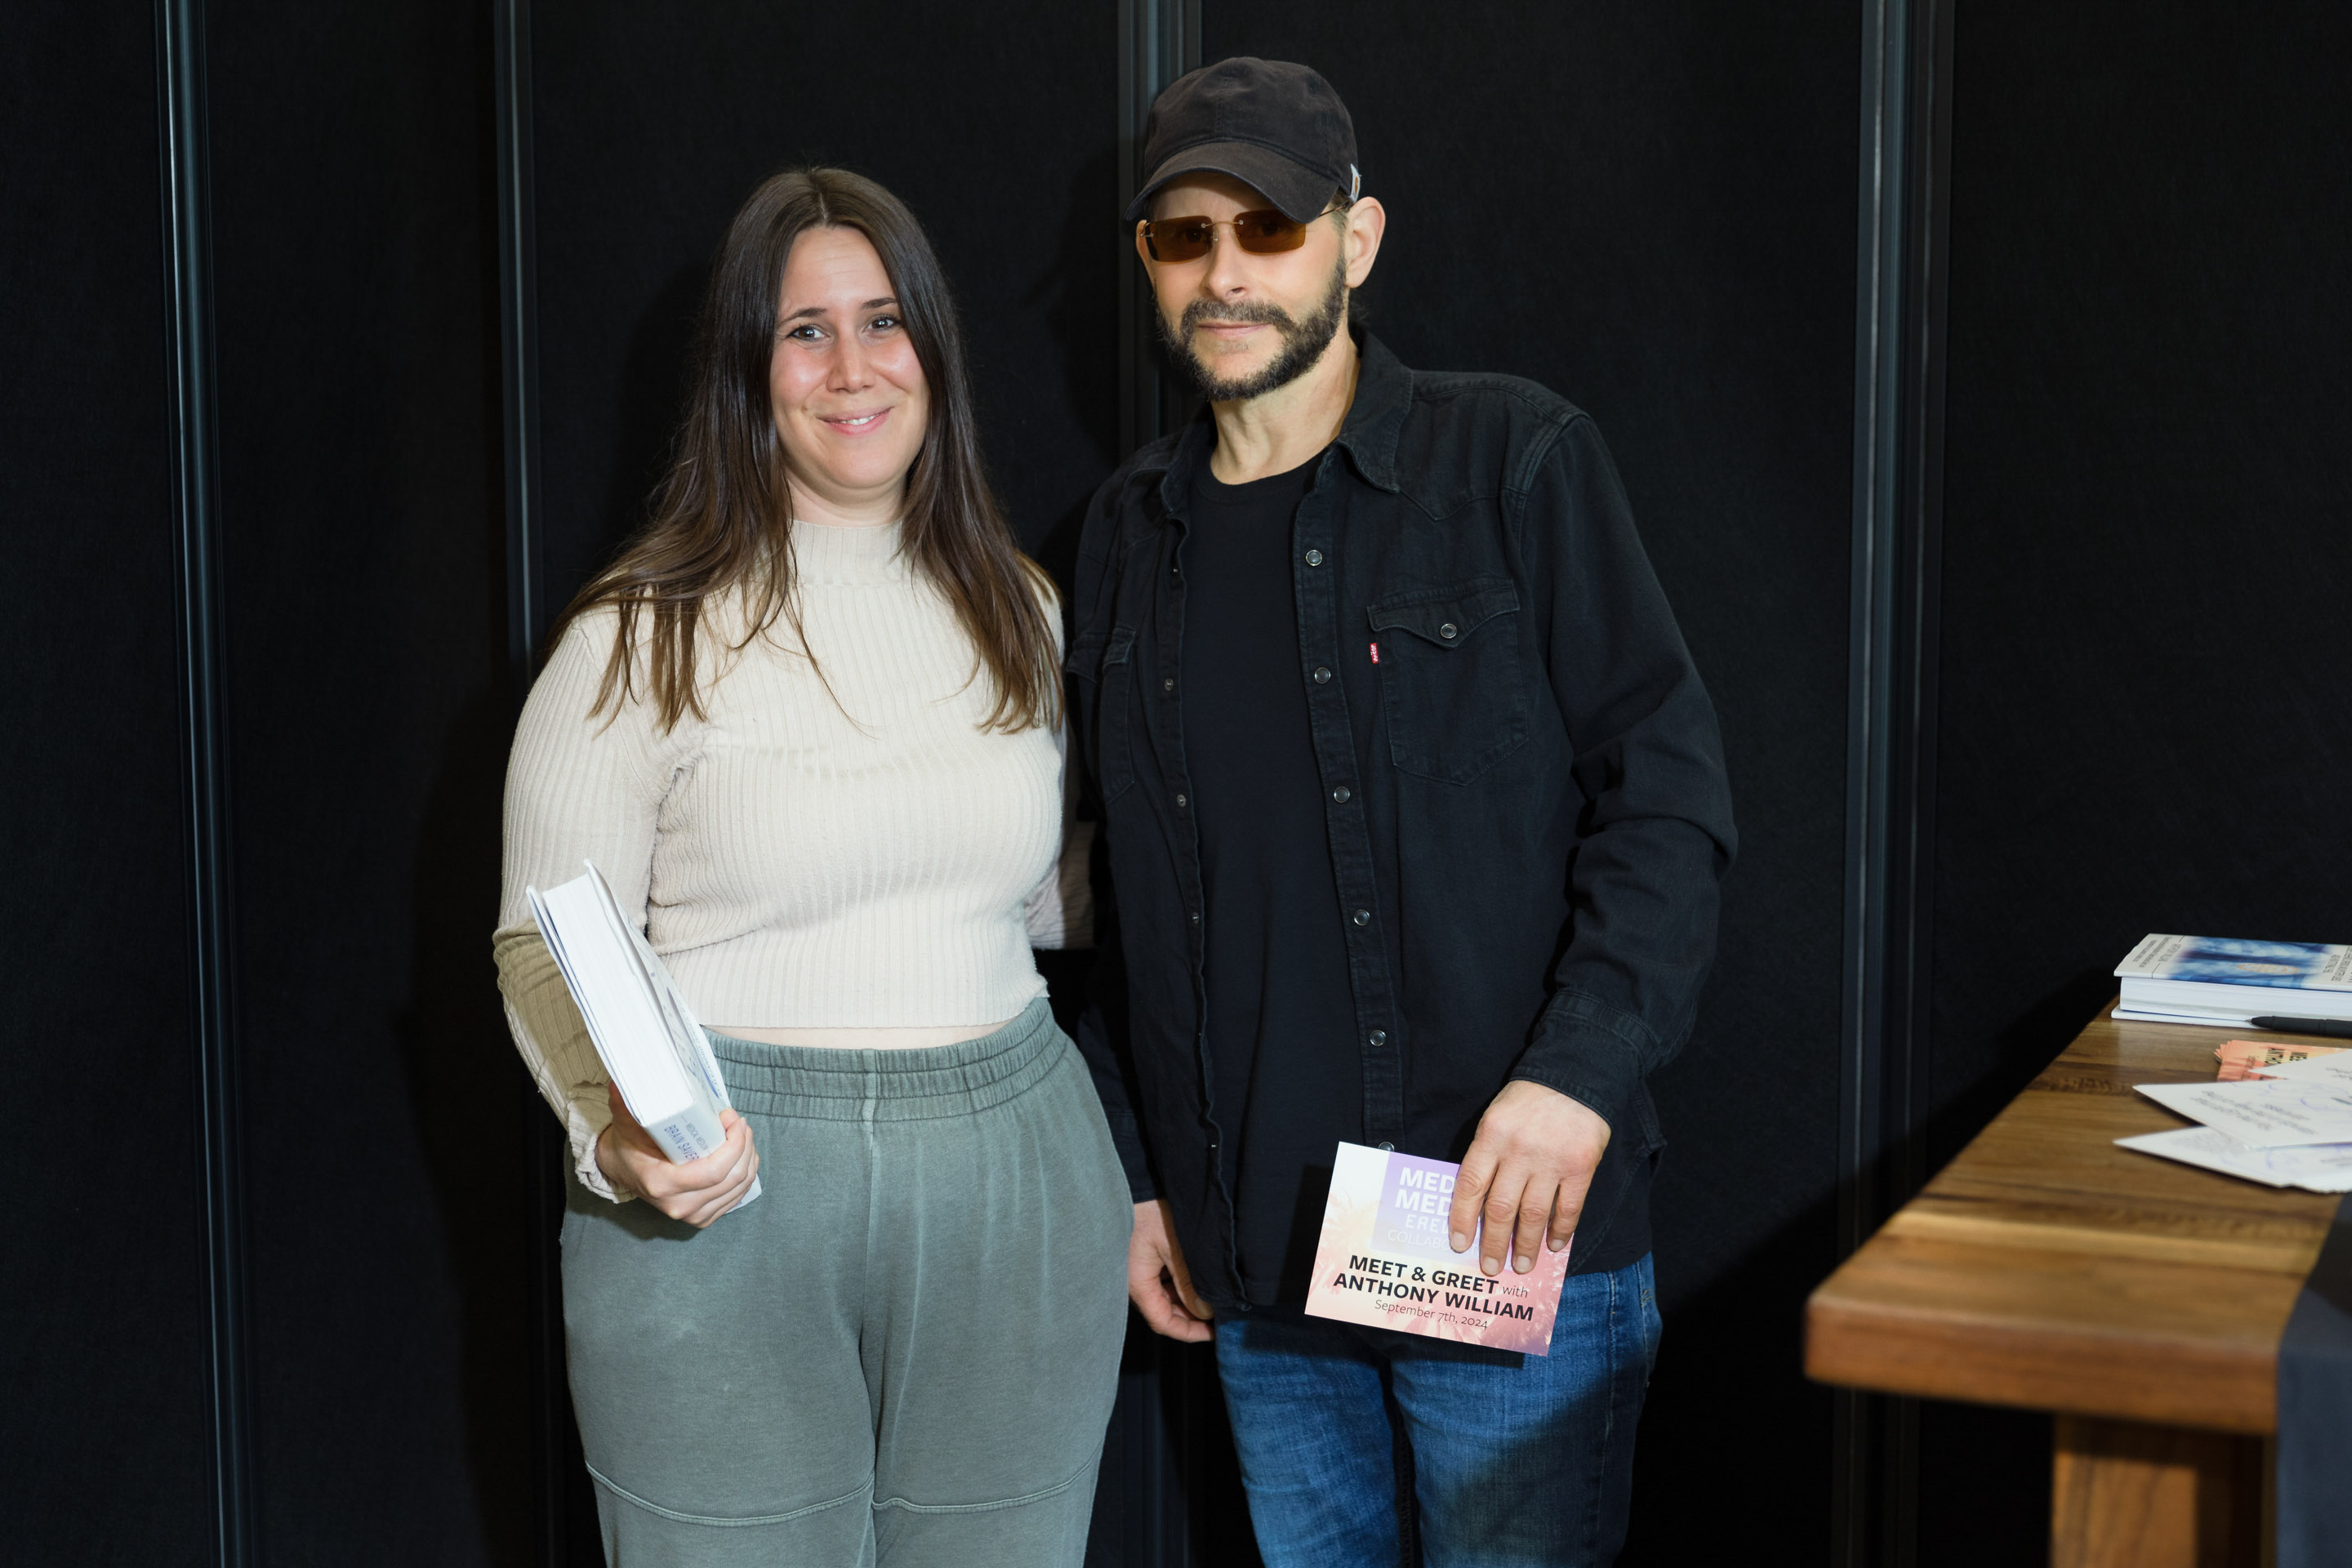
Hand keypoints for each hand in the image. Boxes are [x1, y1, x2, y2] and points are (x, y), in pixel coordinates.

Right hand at [595, 1080, 759, 1227]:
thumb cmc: (627, 1142)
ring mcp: (692, 1215)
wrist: (621, 1169)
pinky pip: (736, 1197)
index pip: (713, 1172)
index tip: (733, 1119)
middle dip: (745, 1145)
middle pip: (732, 1178)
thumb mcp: (625, 1121)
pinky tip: (743, 1154)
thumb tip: (622, 1082)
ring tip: (743, 1133)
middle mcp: (679, 1205)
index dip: (734, 1145)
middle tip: (740, 1122)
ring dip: (748, 1157)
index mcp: (662, 1184)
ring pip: (739, 1188)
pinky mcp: (702, 1217)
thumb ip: (626, 1103)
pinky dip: (746, 1174)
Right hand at [1128, 1198, 1213, 1341]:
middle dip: (1190, 1316)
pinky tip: (1198, 1277)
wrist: (1136, 1179)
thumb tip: (1205, 1312)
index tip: (1213, 1332)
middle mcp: (1135, 1279)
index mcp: (1137, 1282)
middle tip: (1218, 1314)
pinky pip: (1162, 1278)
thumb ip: (1189, 1282)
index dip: (1188, 1332)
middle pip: (1163, 1311)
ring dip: (1187, 1298)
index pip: (1162, 1322)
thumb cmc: (1150, 1210)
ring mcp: (1139, 1267)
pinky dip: (1180, 1282)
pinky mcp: (1144, 1256)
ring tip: (1212, 1294)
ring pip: (1165, 1295)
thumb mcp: (1176, 1248)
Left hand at [1447, 1080, 1611, 1276]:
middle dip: (1492, 1243)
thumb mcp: (1497, 1118)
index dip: (1462, 1218)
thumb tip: (1477, 1202)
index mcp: (1491, 1136)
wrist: (1576, 1074)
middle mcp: (1519, 1151)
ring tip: (1522, 1265)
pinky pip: (1568, 1208)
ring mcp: (1551, 1161)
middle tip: (1489, 1267)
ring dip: (1525, 1245)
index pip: (1470, 1185)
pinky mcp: (1581, 1166)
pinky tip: (1554, 1246)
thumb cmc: (1529, 1100)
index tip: (1459, 1244)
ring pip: (1533, 1215)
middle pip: (1500, 1207)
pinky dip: (1560, 1231)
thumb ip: (1488, 1154)